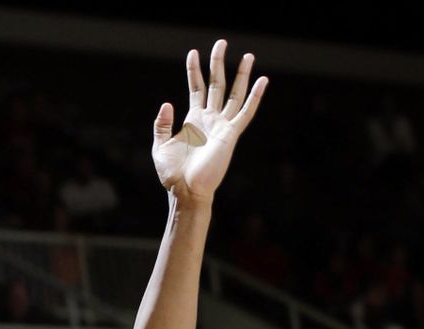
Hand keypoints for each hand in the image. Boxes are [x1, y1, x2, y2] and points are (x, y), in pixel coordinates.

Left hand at [153, 42, 267, 205]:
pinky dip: (255, 97)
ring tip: (248, 55)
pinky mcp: (231, 134)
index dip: (194, 70)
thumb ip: (162, 125)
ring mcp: (221, 125)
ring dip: (240, 74)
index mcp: (193, 120)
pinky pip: (246, 112)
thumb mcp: (160, 147)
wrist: (186, 191)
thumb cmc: (172, 174)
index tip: (193, 52)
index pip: (196, 88)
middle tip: (221, 42)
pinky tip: (263, 81)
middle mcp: (209, 119)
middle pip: (216, 84)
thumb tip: (168, 103)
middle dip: (217, 63)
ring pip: (234, 93)